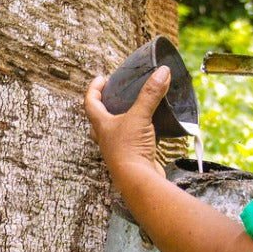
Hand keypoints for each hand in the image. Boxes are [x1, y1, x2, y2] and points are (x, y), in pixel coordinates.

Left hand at [83, 66, 168, 190]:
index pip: (90, 103)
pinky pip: (129, 143)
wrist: (137, 180)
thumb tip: (162, 71)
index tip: (101, 79)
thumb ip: (150, 94)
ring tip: (131, 111)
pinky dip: (135, 134)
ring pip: (112, 133)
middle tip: (113, 96)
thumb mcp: (140, 116)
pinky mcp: (131, 158)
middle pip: (97, 120)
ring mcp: (117, 150)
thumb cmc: (130, 149)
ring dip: (118, 122)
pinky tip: (146, 130)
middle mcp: (106, 138)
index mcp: (102, 126)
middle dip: (102, 107)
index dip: (93, 89)